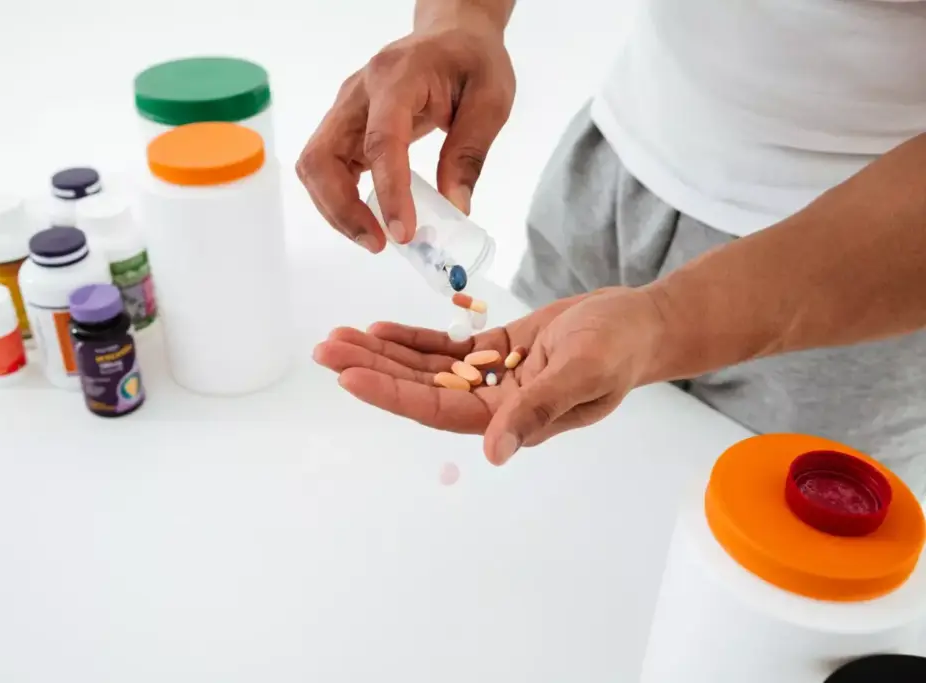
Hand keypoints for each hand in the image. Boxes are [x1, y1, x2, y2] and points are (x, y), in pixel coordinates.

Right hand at [295, 16, 514, 252]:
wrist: (451, 35)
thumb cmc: (472, 61)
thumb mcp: (490, 100)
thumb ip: (470, 153)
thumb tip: (454, 207)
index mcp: (397, 77)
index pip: (381, 139)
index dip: (388, 190)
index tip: (402, 232)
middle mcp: (358, 92)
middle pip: (323, 156)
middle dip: (342, 208)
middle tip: (379, 243)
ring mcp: (345, 109)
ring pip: (316, 166)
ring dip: (336, 209)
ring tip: (374, 238)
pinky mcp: (345, 126)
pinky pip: (326, 168)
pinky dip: (339, 199)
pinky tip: (368, 218)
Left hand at [313, 287, 666, 464]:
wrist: (641, 323)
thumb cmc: (621, 346)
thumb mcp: (584, 372)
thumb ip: (539, 409)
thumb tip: (496, 452)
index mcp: (513, 418)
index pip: (438, 410)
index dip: (392, 393)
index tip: (348, 375)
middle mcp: (495, 404)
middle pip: (420, 389)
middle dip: (372, 368)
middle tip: (324, 348)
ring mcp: (494, 378)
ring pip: (426, 369)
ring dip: (384, 353)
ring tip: (339, 335)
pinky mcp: (499, 353)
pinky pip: (447, 350)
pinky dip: (414, 340)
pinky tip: (381, 328)